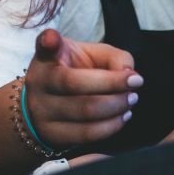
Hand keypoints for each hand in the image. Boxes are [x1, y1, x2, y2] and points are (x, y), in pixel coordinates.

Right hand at [24, 29, 141, 148]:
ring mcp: (42, 111)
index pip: (44, 46)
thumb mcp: (91, 55)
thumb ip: (113, 57)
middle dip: (113, 84)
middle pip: (76, 84)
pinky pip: (87, 134)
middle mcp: (38, 83)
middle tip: (135, 83)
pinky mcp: (52, 135)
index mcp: (46, 58)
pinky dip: (111, 125)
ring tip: (131, 99)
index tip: (52, 39)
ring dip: (116, 106)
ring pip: (85, 112)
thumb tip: (128, 73)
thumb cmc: (76, 74)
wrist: (49, 107)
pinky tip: (123, 115)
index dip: (48, 42)